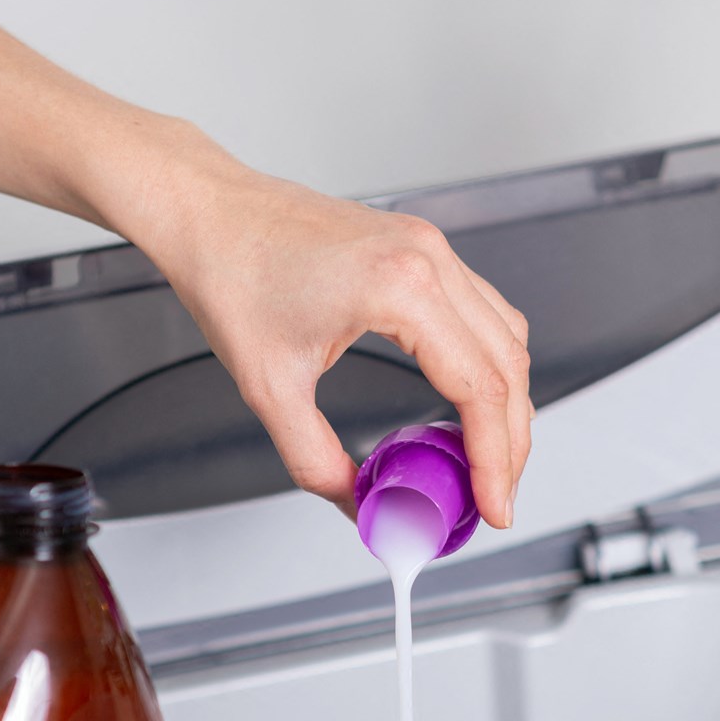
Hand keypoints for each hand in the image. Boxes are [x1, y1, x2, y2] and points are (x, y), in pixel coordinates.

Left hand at [129, 132, 531, 527]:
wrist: (209, 213)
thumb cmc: (231, 274)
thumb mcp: (270, 388)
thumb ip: (318, 461)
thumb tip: (361, 505)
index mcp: (402, 288)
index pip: (480, 389)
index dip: (495, 460)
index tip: (493, 507)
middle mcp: (430, 260)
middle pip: (508, 368)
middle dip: (510, 444)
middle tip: (493, 498)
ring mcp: (431, 248)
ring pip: (507, 339)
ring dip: (508, 405)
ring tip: (488, 461)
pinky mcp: (422, 249)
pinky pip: (484, 313)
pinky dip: (490, 365)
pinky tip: (471, 402)